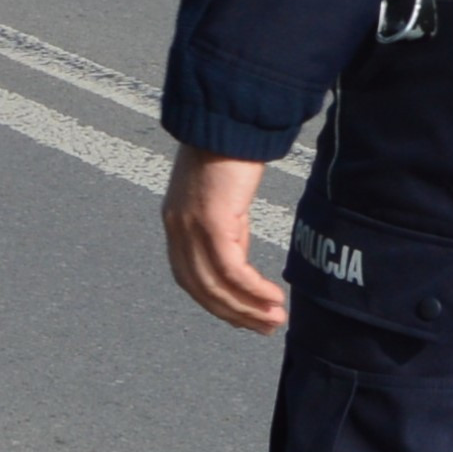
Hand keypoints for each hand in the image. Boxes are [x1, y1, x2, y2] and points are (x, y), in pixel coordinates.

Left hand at [161, 146, 286, 333]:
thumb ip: (226, 231)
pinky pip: (232, 270)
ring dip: (248, 308)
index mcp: (176, 224)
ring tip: (276, 318)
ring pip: (216, 286)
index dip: (217, 304)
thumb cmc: (228, 155)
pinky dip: (253, 290)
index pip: (189, 279)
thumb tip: (240, 263)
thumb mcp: (222, 201)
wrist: (228, 123)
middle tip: (266, 328)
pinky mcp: (211, 222)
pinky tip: (274, 297)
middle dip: (235, 314)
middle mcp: (177, 229)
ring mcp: (191, 227)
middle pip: (201, 289)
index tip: (244, 319)